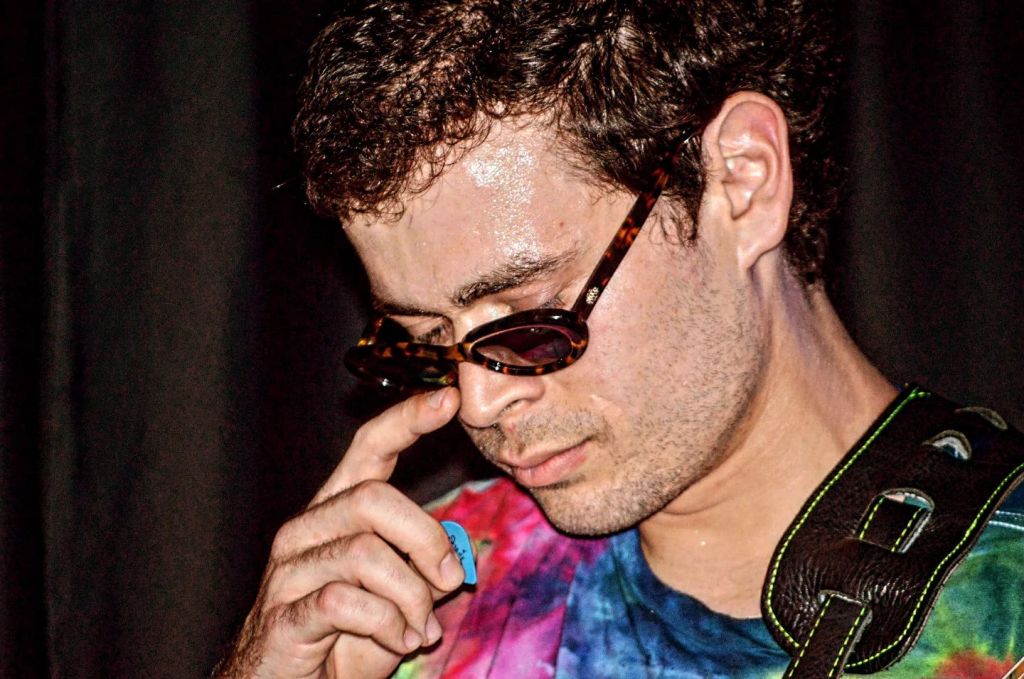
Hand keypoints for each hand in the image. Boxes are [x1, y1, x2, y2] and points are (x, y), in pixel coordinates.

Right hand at [215, 387, 464, 678]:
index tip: (448, 398)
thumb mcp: (397, 595)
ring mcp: (290, 571)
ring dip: (411, 597)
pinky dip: (386, 624)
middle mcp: (307, 529)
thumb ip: (422, 565)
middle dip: (426, 540)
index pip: (370, 448)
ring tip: (419, 629)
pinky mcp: (284, 615)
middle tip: (450, 581)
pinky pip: (344, 601)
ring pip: (366, 553)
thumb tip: (456, 552)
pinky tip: (399, 641)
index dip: (408, 419)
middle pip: (375, 499)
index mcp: (336, 512)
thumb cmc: (344, 638)